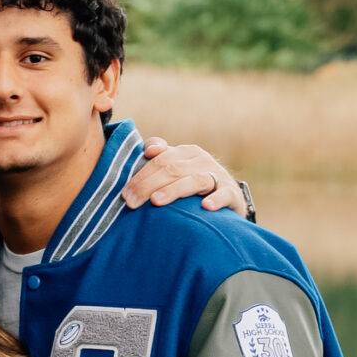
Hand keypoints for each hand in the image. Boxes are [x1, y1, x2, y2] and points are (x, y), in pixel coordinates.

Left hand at [120, 138, 247, 215]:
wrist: (229, 200)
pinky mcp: (231, 194)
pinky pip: (223, 194)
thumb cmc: (193, 186)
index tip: (125, 193)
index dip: (140, 175)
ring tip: (156, 201)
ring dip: (174, 190)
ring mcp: (217, 176)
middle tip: (131, 202)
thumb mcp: (176, 170)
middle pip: (171, 169)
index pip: (160, 160)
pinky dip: (215, 199)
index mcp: (186, 153)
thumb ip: (160, 159)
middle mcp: (202, 161)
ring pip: (194, 180)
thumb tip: (148, 150)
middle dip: (148, 185)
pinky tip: (205, 206)